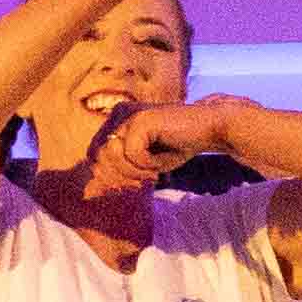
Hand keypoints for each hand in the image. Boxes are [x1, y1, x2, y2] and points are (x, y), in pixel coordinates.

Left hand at [88, 99, 232, 189]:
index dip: (109, 176)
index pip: (93, 155)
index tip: (133, 184)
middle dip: (121, 176)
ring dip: (135, 172)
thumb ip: (118, 170)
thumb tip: (91, 186)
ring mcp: (128, 115)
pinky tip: (162, 160)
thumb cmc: (177, 146)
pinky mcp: (141, 120)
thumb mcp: (143, 162)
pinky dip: (148, 165)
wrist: (209, 128)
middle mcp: (117, 114)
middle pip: (99, 158)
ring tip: (154, 170)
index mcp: (114, 121)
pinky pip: (133, 155)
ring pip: (113, 157)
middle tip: (146, 179)